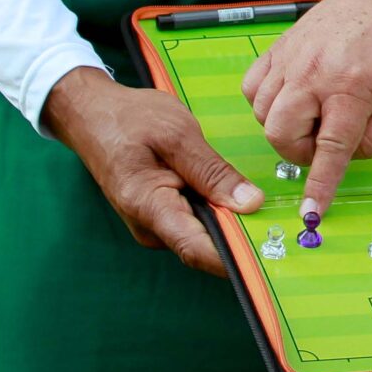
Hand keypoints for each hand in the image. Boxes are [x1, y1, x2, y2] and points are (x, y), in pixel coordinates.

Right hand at [42, 65, 263, 275]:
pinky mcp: (159, 215)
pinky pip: (193, 221)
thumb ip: (213, 172)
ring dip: (229, 222)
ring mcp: (153, 224)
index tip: (270, 253)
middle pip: (204, 245)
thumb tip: (250, 204)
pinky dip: (215, 211)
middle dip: (240, 236)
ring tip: (260, 203)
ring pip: (201, 233)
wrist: (91, 114)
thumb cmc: (130, 119)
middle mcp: (150, 227)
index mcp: (149, 207)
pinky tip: (232, 194)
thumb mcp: (177, 134)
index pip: (197, 250)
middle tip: (280, 222)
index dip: (236, 258)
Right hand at [239, 0, 371, 224]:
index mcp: (352, 86)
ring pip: (263, 113)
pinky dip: (266, 101)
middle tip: (324, 141)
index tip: (311, 212)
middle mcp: (314, 72)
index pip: (331, 149)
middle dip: (300, 151)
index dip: (321, 185)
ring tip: (315, 113)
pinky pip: (252, 86)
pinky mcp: (279, 46)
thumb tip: (346, 159)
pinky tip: (293, 97)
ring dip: (285, 127)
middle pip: (282, 134)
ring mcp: (292, 57)